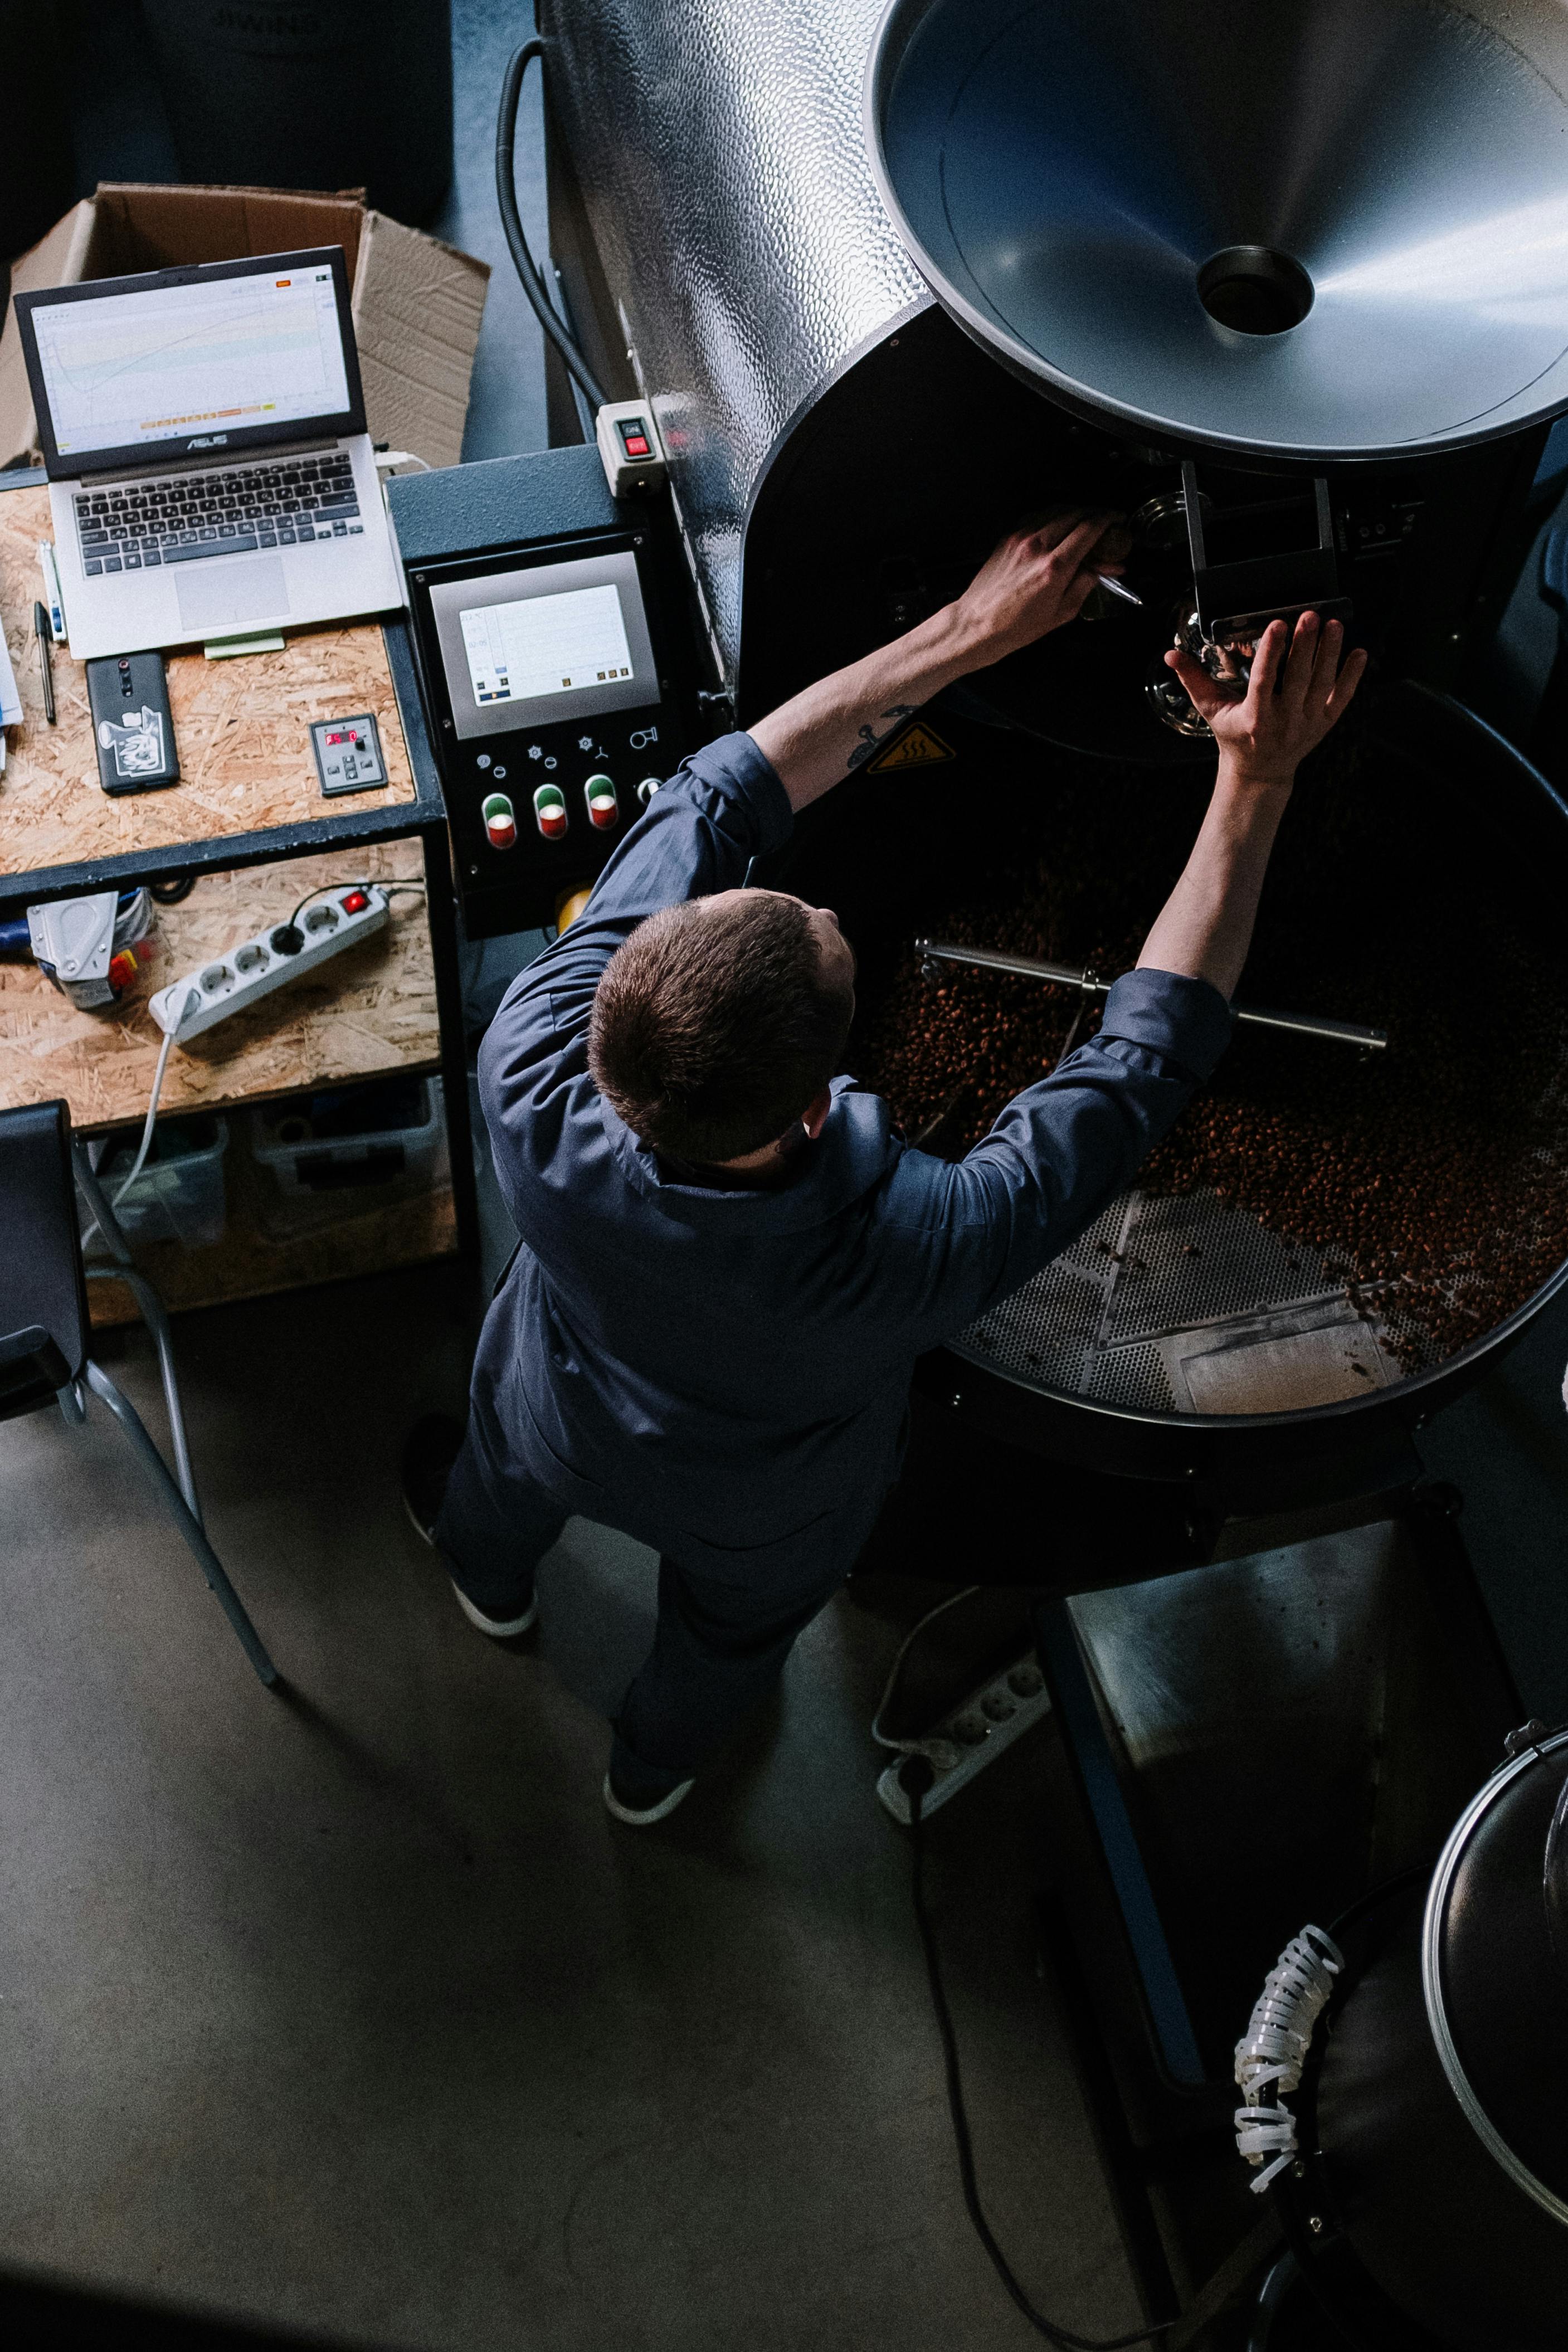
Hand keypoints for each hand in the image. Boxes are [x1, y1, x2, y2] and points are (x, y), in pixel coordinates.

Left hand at [949, 512, 1127, 668]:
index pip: (1090, 527)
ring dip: (1076, 511)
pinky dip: (1053, 515)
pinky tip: (1059, 525)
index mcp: (1055, 567)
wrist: (977, 625)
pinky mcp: (1008, 537)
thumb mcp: (1062, 612)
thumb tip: (1101, 567)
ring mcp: (1020, 538)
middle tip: (1105, 523)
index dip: (1109, 519)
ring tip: (1086, 522)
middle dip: (1096, 513)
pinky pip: (1037, 515)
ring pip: (1057, 509)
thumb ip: (1085, 584)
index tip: (1118, 520)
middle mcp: (1038, 546)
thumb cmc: (1016, 626)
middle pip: (1076, 513)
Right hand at [1165, 612, 1367, 785]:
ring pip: (1322, 684)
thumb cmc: (1234, 734)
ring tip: (1334, 624)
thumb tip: (1170, 655)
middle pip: (1298, 678)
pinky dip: (1352, 676)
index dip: (1272, 651)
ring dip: (1330, 653)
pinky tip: (1359, 652)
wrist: (1260, 771)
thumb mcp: (1210, 709)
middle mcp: (1284, 720)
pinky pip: (1342, 697)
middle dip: (1305, 645)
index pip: (1264, 679)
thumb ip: (1193, 679)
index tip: (1277, 624)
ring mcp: (1307, 722)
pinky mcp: (1324, 723)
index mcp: (1255, 716)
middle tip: (1310, 615)